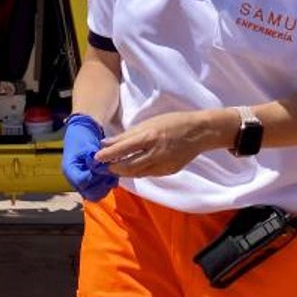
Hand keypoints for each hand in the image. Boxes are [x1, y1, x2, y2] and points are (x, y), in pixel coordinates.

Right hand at [61, 114, 118, 201]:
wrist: (83, 132)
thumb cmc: (82, 137)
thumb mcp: (86, 144)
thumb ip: (92, 156)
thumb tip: (97, 166)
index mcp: (70, 169)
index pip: (83, 182)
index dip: (94, 176)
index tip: (100, 166)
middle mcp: (74, 179)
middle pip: (90, 193)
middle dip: (102, 183)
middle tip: (107, 170)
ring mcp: (82, 183)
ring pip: (96, 195)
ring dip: (106, 185)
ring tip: (110, 171)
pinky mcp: (90, 183)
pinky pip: (101, 191)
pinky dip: (108, 184)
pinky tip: (111, 174)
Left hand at [94, 110, 219, 177]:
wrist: (200, 132)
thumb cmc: (172, 123)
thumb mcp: (148, 123)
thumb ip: (126, 135)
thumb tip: (106, 142)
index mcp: (150, 137)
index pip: (124, 148)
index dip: (108, 155)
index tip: (96, 158)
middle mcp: (156, 153)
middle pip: (129, 166)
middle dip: (115, 168)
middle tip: (104, 166)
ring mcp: (164, 164)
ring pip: (138, 173)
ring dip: (124, 172)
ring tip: (115, 168)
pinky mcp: (169, 171)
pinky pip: (149, 174)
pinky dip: (138, 171)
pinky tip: (132, 168)